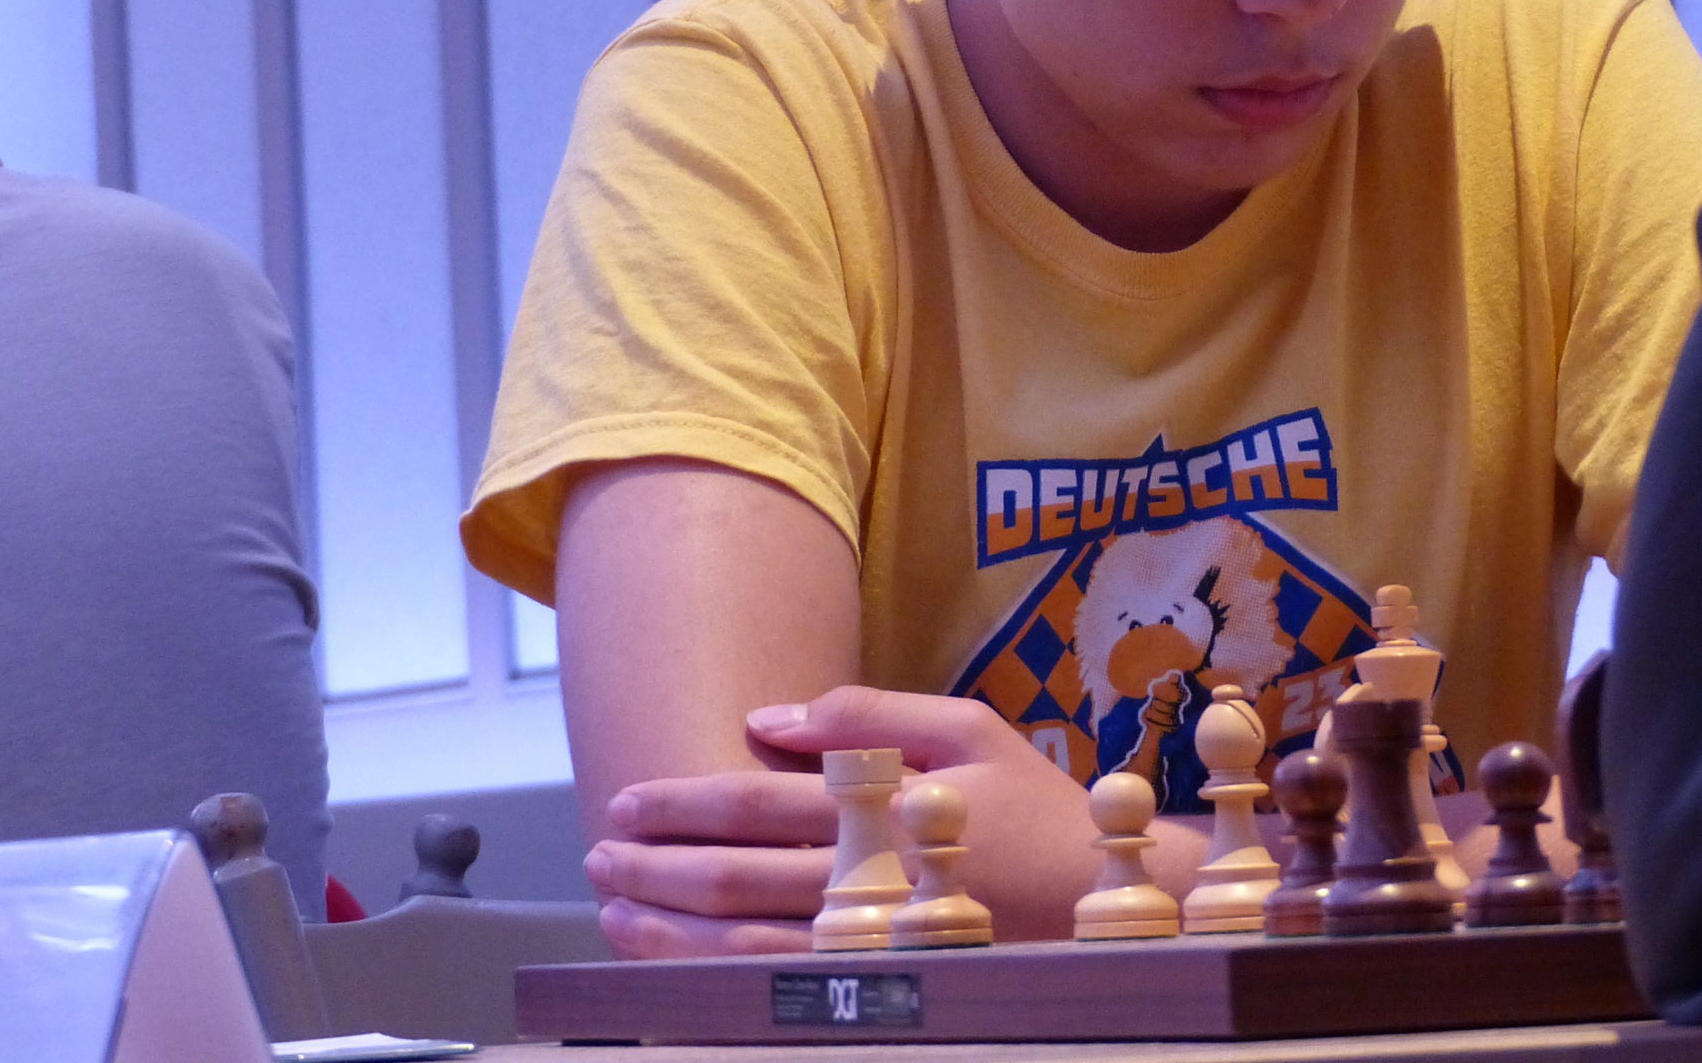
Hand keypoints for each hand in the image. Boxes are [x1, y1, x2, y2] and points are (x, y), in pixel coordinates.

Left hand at [587, 686, 1205, 958]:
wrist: (1103, 897)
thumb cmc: (1032, 805)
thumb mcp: (968, 727)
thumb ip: (867, 714)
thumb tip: (767, 717)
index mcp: (883, 805)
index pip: (758, 803)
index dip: (683, 802)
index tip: (627, 799)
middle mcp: (869, 879)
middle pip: (735, 877)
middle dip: (656, 866)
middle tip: (599, 853)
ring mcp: (872, 941)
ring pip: (744, 943)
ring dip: (669, 926)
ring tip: (615, 908)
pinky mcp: (882, 983)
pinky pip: (780, 987)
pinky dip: (713, 974)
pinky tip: (675, 960)